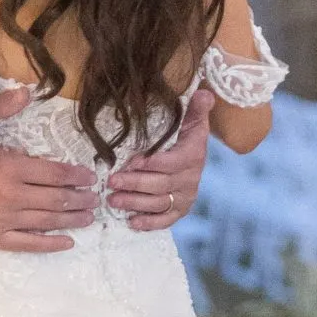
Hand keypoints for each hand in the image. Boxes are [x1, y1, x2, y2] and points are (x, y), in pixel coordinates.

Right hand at [0, 126, 99, 251]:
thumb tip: (27, 91)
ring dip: (72, 219)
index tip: (90, 177)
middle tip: (96, 198)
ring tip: (88, 216)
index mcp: (8, 166)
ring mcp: (2, 219)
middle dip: (80, 198)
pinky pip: (28, 243)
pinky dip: (50, 243)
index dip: (76, 175)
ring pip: (47, 220)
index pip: (53, 172)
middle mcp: (10, 195)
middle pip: (56, 198)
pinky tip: (67, 241)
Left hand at [104, 87, 210, 230]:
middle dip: (134, 184)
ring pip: (158, 203)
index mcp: (192, 157)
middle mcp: (190, 180)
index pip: (170, 163)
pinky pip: (165, 220)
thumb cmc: (187, 135)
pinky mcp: (180, 209)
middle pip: (160, 185)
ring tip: (113, 199)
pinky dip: (149, 223)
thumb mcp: (192, 120)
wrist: (196, 156)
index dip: (150, 164)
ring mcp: (184, 197)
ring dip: (135, 203)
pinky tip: (131, 222)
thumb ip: (196, 108)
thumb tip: (205, 93)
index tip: (130, 162)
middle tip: (111, 182)